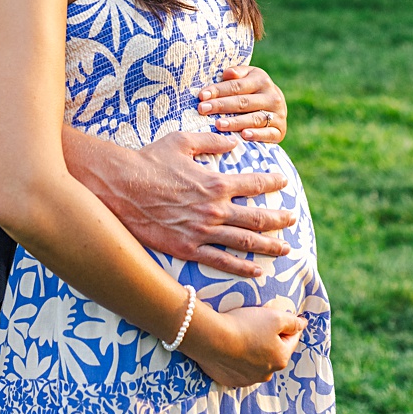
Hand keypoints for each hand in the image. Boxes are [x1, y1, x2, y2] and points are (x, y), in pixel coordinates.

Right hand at [101, 130, 296, 277]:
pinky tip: (257, 271)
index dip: (273, 182)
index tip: (283, 182)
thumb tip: (234, 144)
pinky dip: (241, 268)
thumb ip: (212, 143)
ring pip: (244, 242)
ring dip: (268, 246)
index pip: (255, 183)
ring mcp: (202, 232)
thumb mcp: (183, 142)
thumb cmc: (149, 161)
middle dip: (279, 219)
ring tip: (285, 249)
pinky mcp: (187, 249)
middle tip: (292, 219)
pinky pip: (220, 262)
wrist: (119, 188)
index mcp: (216, 182)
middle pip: (257, 217)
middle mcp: (214, 209)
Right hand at [184, 302, 305, 387]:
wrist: (211, 338)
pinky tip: (232, 346)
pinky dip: (239, 358)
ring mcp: (247, 380)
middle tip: (257, 324)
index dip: (287, 325)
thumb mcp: (275, 317)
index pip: (291, 339)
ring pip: (257, 361)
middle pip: (274, 351)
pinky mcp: (230, 380)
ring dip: (254, 350)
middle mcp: (266, 374)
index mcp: (281, 359)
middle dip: (270, 339)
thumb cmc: (246, 325)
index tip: (279, 315)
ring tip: (243, 334)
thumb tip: (303, 324)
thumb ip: (293, 321)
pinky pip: (239, 367)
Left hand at [197, 65, 286, 143]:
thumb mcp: (246, 77)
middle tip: (203, 109)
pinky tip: (244, 136)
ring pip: (254, 118)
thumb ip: (236, 74)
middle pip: (243, 102)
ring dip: (236, 122)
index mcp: (261, 80)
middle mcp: (272, 96)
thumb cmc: (251, 92)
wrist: (276, 107)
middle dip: (221, 105)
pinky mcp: (280, 130)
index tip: (202, 96)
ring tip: (218, 125)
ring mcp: (278, 114)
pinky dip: (257, 135)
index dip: (218, 90)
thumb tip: (227, 73)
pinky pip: (268, 133)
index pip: (237, 86)